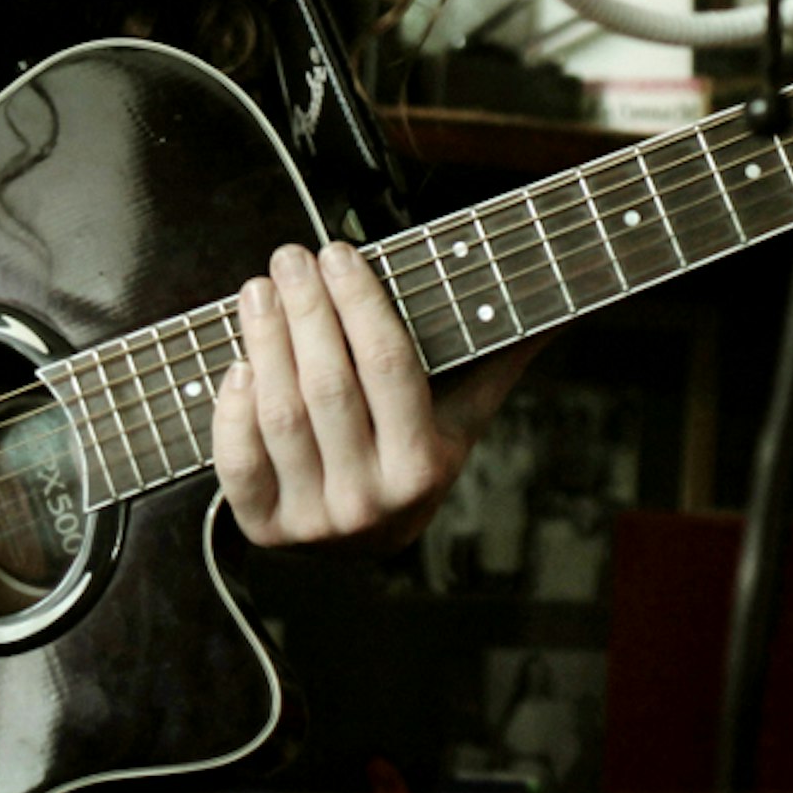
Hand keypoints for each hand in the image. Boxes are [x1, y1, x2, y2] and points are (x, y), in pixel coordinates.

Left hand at [215, 240, 536, 552]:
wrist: (370, 539)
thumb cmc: (415, 452)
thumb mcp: (460, 414)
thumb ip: (500, 357)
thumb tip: (561, 305)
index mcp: (425, 467)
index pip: (389, 364)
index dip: (360, 301)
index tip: (340, 253)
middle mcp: (370, 501)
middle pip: (329, 384)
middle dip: (306, 308)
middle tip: (291, 256)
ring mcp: (313, 521)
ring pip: (280, 414)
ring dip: (264, 340)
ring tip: (259, 290)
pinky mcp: (264, 529)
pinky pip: (237, 461)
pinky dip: (230, 408)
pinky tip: (237, 360)